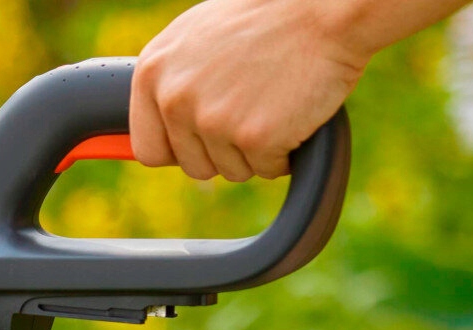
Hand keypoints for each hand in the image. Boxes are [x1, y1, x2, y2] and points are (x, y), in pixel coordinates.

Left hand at [130, 0, 368, 180]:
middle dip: (224, 151)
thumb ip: (171, 81)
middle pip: (193, 166)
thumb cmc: (265, 19)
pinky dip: (286, 152)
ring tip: (273, 103)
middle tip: (252, 109)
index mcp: (152, 73)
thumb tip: (162, 124)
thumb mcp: (196, 38)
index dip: (182, 149)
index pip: (149, 149)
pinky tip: (293, 112)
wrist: (323, 9)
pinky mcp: (254, 138)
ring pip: (231, 171)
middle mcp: (174, 98)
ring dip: (256, 151)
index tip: (204, 140)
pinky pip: (268, 170)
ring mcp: (212, 120)